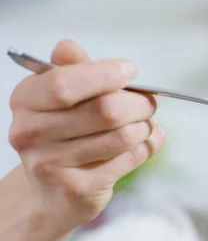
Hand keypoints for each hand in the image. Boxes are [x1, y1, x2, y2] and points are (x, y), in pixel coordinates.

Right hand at [8, 40, 165, 229]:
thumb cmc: (64, 136)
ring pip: (122, 136)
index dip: (105, 74)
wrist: (51, 192)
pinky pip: (129, 159)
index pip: (65, 83)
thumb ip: (71, 70)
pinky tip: (147, 141)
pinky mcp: (78, 189)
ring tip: (145, 124)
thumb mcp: (61, 98)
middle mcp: (31, 133)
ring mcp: (52, 165)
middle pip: (105, 110)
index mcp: (25, 101)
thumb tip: (69, 47)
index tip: (130, 71)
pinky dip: (147, 147)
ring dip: (145, 127)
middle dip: (138, 103)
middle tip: (149, 102)